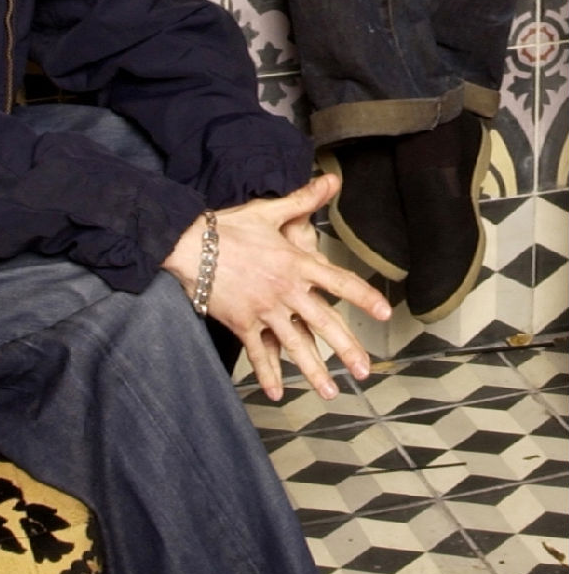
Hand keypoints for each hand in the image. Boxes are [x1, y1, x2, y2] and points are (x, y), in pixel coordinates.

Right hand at [164, 175, 390, 400]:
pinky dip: (267, 374)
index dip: (363, 297)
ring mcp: (264, 310)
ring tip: (331, 391)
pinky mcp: (242, 322)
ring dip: (313, 371)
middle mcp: (285, 291)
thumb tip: (332, 180)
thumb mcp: (269, 211)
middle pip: (323, 323)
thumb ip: (303, 200)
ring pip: (294, 345)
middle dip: (346, 348)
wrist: (190, 245)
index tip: (384, 313)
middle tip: (364, 370)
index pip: (339, 282)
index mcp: (296, 264)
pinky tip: (276, 393)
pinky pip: (258, 353)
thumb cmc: (229, 227)